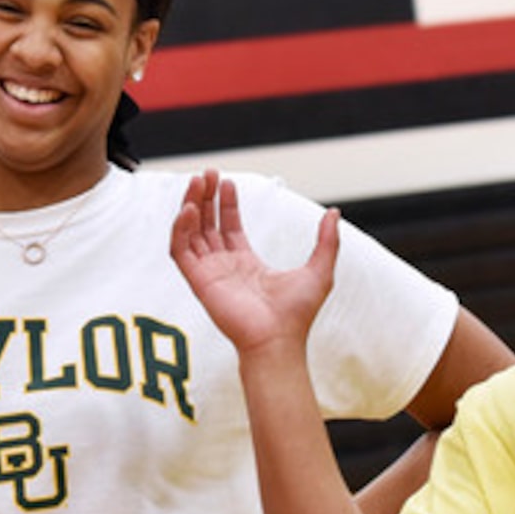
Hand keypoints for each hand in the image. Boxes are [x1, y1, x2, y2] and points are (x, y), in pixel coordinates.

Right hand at [169, 171, 337, 357]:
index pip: (229, 227)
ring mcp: (209, 273)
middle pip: (207, 224)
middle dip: (206, 198)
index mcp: (246, 264)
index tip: (228, 182)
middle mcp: (224, 266)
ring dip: (191, 205)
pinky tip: (188, 209)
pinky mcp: (198, 281)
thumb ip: (326, 240)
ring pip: (191, 232)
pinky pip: (180, 250)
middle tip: (208, 174)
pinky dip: (180, 228)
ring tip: (198, 182)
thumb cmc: (297, 315)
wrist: (279, 339)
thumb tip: (334, 213)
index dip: (227, 203)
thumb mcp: (319, 269)